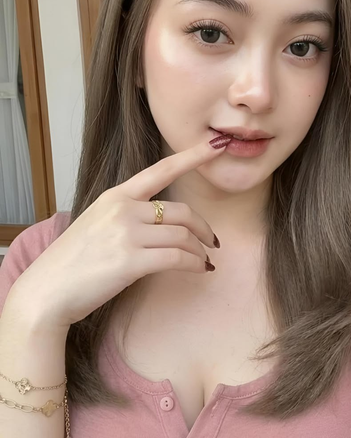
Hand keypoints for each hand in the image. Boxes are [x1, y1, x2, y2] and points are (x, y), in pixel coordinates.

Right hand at [10, 137, 229, 328]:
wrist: (48, 290)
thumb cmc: (73, 262)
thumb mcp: (97, 223)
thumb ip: (126, 216)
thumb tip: (161, 223)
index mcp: (115, 196)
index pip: (161, 170)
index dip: (192, 156)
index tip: (215, 146)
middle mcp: (123, 209)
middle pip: (181, 212)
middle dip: (204, 229)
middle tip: (212, 242)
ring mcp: (126, 234)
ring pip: (183, 236)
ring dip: (201, 251)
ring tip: (205, 262)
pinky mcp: (131, 261)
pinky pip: (177, 258)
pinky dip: (195, 264)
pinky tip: (200, 270)